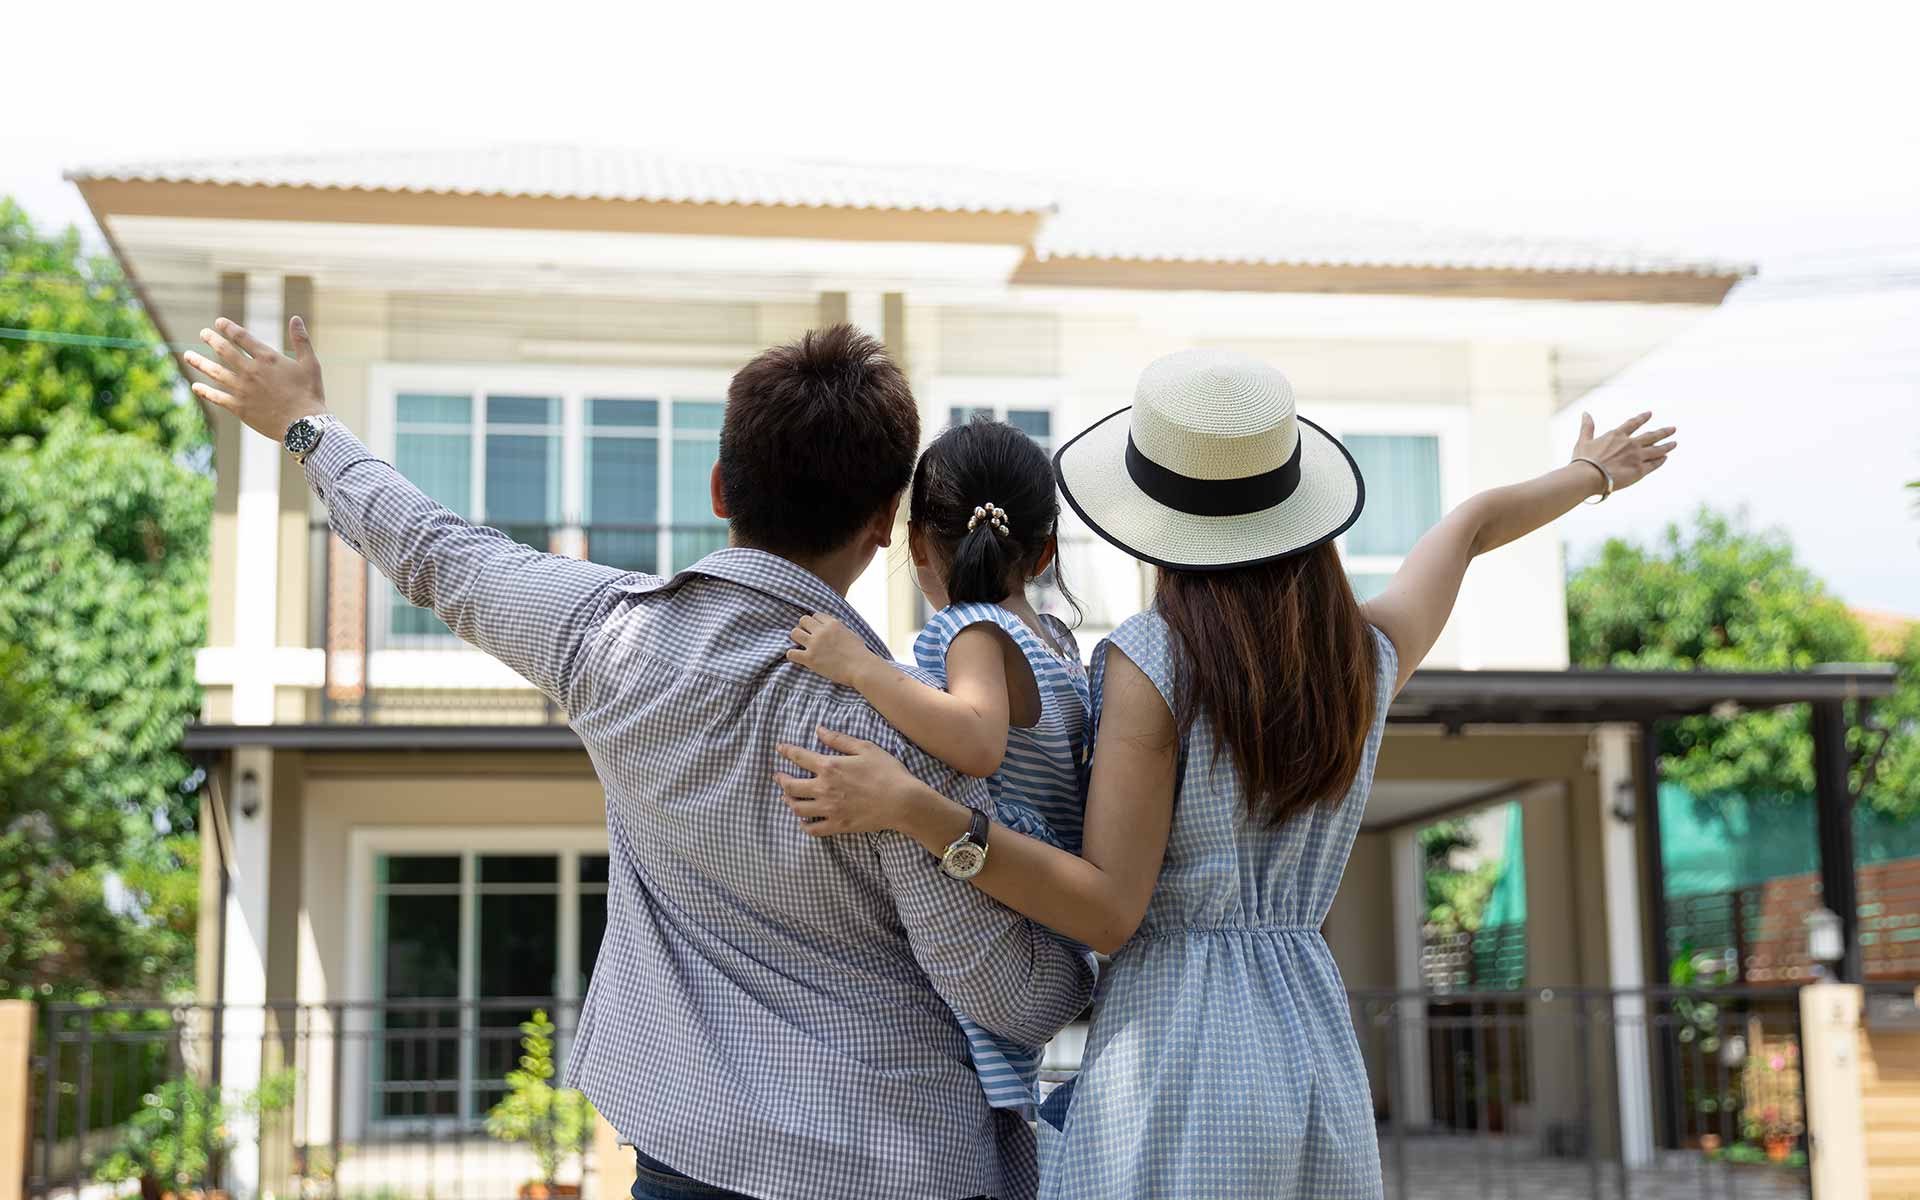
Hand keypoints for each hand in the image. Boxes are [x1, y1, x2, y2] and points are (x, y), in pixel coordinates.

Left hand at [183, 316, 327, 442]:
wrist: (303, 425)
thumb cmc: (310, 393)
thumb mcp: (310, 363)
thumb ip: (301, 340)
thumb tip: (295, 318)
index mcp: (267, 358)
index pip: (242, 337)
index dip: (228, 328)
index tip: (219, 322)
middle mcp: (250, 371)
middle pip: (224, 351)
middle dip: (211, 340)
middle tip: (202, 333)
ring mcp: (242, 389)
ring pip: (215, 373)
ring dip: (200, 363)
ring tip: (187, 356)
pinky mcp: (239, 407)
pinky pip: (217, 397)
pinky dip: (205, 392)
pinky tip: (196, 387)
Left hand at [774, 727, 934, 837]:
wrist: (902, 801)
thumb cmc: (887, 771)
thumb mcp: (865, 748)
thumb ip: (839, 739)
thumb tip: (819, 730)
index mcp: (829, 766)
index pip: (799, 757)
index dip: (786, 751)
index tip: (780, 748)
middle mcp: (824, 788)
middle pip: (791, 786)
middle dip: (781, 779)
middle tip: (779, 776)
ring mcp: (829, 809)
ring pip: (798, 808)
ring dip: (789, 801)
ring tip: (787, 797)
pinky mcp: (837, 825)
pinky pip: (813, 829)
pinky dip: (804, 825)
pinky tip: (804, 821)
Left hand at [786, 613, 876, 687]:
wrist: (861, 668)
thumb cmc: (860, 654)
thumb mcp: (851, 634)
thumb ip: (839, 629)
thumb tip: (833, 629)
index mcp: (833, 623)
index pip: (815, 615)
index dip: (815, 623)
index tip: (817, 631)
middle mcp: (822, 631)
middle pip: (802, 620)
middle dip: (804, 628)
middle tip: (808, 637)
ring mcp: (814, 644)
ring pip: (794, 633)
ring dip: (797, 639)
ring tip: (802, 646)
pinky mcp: (810, 658)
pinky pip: (791, 653)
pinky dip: (792, 655)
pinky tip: (798, 657)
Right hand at [1571, 411, 1676, 494]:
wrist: (1588, 476)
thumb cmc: (1584, 459)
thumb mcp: (1583, 441)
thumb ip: (1587, 427)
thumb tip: (1585, 413)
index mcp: (1617, 435)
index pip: (1633, 423)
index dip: (1642, 418)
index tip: (1650, 414)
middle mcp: (1630, 444)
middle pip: (1652, 436)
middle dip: (1663, 431)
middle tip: (1673, 429)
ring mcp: (1637, 457)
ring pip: (1657, 449)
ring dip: (1667, 446)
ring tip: (1674, 443)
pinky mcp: (1640, 470)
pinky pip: (1654, 464)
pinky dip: (1660, 460)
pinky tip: (1665, 458)